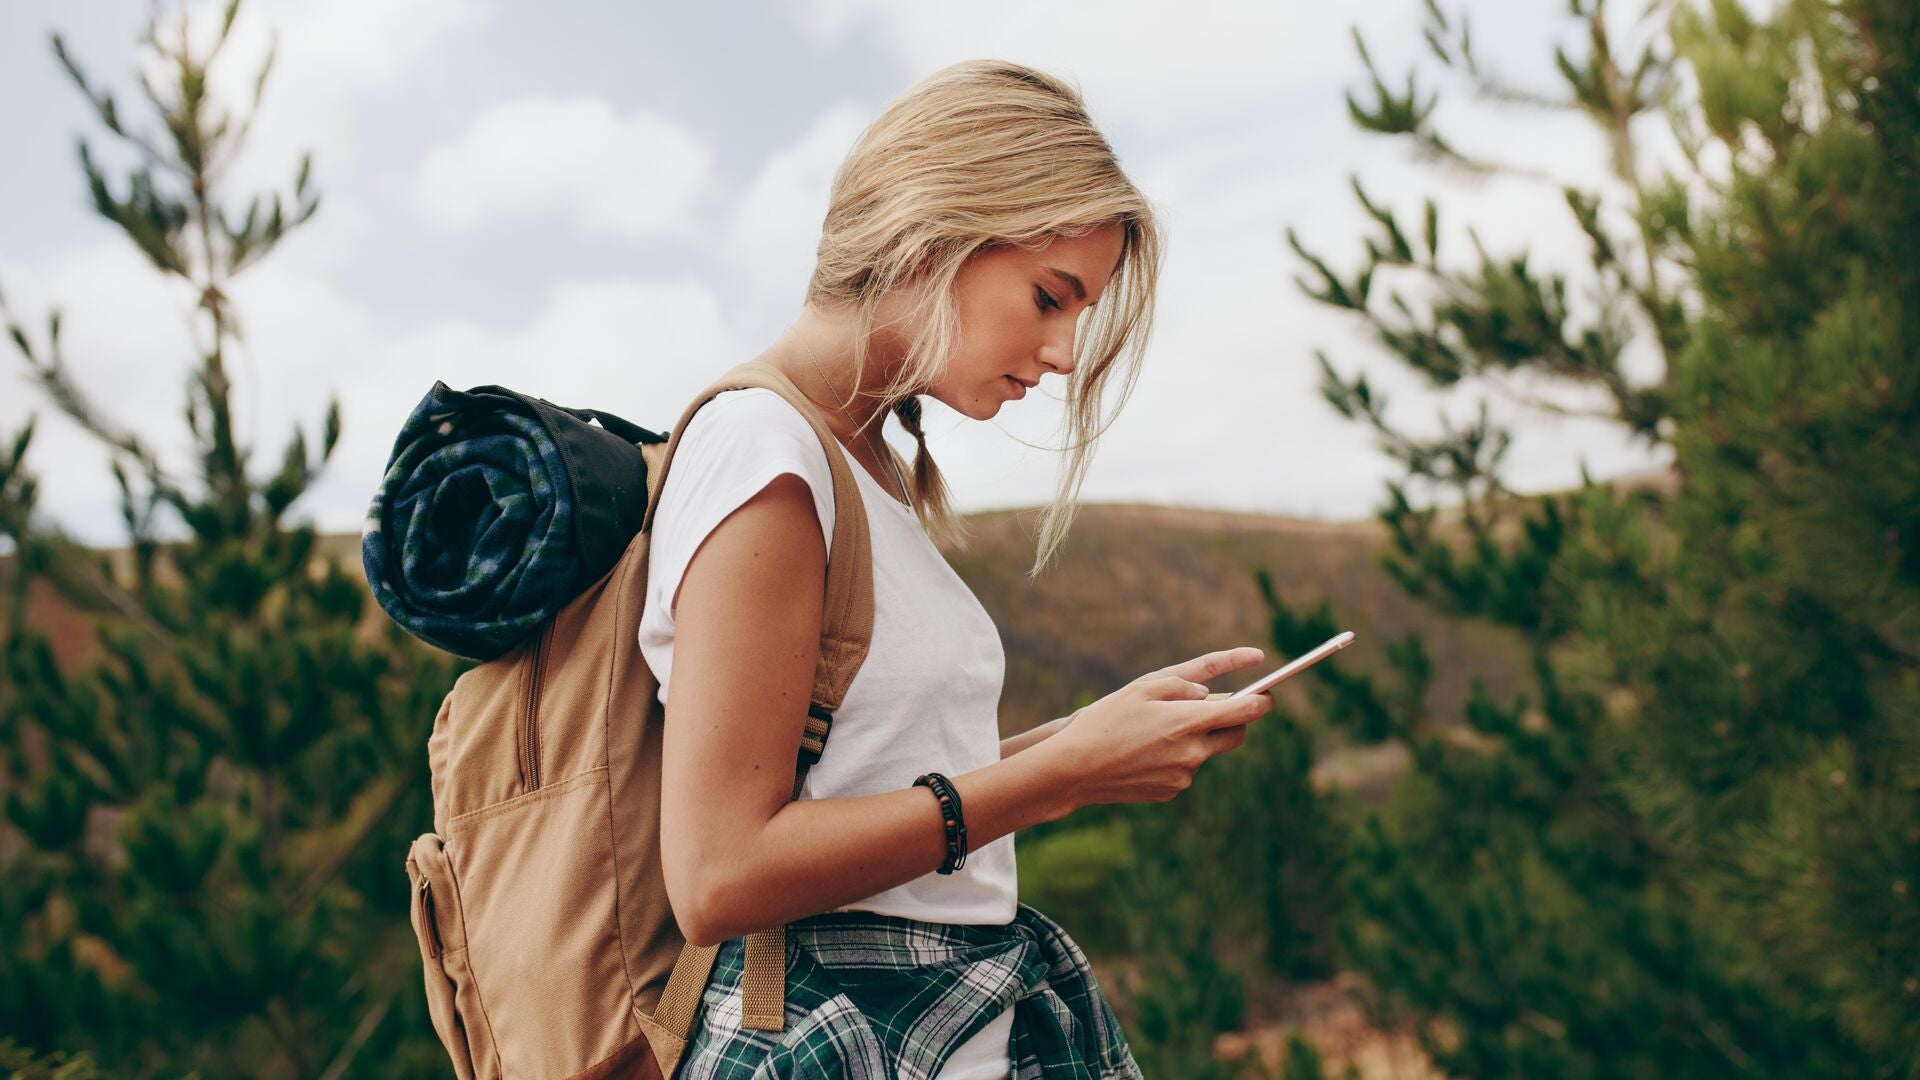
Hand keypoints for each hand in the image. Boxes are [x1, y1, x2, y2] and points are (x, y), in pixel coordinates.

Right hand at [1041, 647, 1274, 809]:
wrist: (1075, 769)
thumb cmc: (1105, 721)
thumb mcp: (1142, 688)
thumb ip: (1184, 684)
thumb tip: (1209, 694)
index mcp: (1188, 722)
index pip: (1246, 711)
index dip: (1262, 700)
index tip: (1266, 693)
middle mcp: (1193, 752)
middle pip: (1236, 735)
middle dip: (1235, 719)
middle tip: (1219, 706)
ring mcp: (1184, 776)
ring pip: (1207, 751)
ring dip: (1198, 738)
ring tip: (1160, 729)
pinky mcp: (1171, 792)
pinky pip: (1186, 769)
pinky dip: (1177, 757)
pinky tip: (1146, 751)